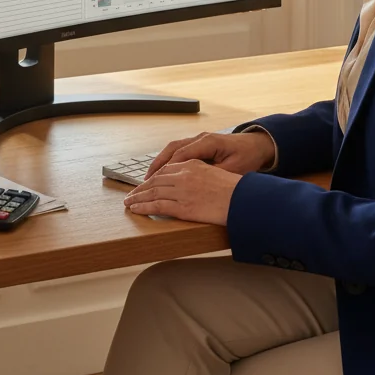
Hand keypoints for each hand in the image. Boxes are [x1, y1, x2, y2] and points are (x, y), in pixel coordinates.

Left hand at [124, 161, 240, 224]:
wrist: (244, 200)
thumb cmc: (236, 190)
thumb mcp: (218, 173)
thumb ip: (202, 175)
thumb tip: (195, 184)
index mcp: (194, 165)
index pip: (167, 169)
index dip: (154, 177)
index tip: (146, 183)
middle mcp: (185, 175)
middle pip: (156, 180)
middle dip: (141, 188)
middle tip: (131, 194)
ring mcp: (182, 191)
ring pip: (152, 192)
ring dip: (138, 198)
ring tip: (129, 202)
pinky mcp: (182, 207)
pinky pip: (156, 206)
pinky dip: (143, 207)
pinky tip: (135, 210)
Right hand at [146, 130, 275, 179]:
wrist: (257, 145)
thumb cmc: (248, 157)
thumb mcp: (234, 169)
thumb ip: (215, 175)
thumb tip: (197, 186)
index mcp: (209, 142)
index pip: (181, 154)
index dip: (167, 168)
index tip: (156, 182)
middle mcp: (200, 138)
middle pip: (172, 149)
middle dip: (157, 165)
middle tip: (145, 181)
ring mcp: (199, 139)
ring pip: (173, 149)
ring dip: (160, 162)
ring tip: (149, 178)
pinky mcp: (199, 144)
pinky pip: (179, 151)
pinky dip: (168, 161)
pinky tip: (162, 173)